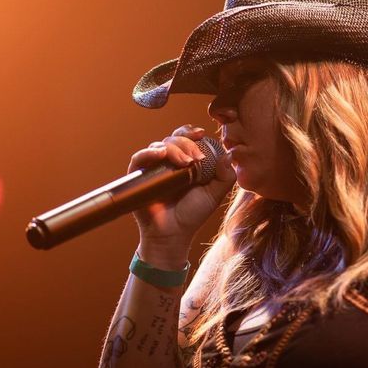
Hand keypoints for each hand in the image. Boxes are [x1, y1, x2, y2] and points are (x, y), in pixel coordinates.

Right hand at [128, 124, 235, 252]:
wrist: (173, 235)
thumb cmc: (192, 214)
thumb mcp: (214, 194)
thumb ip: (225, 176)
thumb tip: (229, 153)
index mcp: (184, 161)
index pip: (186, 138)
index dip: (191, 132)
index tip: (202, 133)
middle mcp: (167, 161)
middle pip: (174, 138)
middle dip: (187, 143)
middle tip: (197, 157)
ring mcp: (152, 168)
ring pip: (159, 145)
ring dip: (174, 148)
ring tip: (185, 163)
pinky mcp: (138, 176)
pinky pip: (140, 157)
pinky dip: (150, 152)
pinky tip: (160, 154)